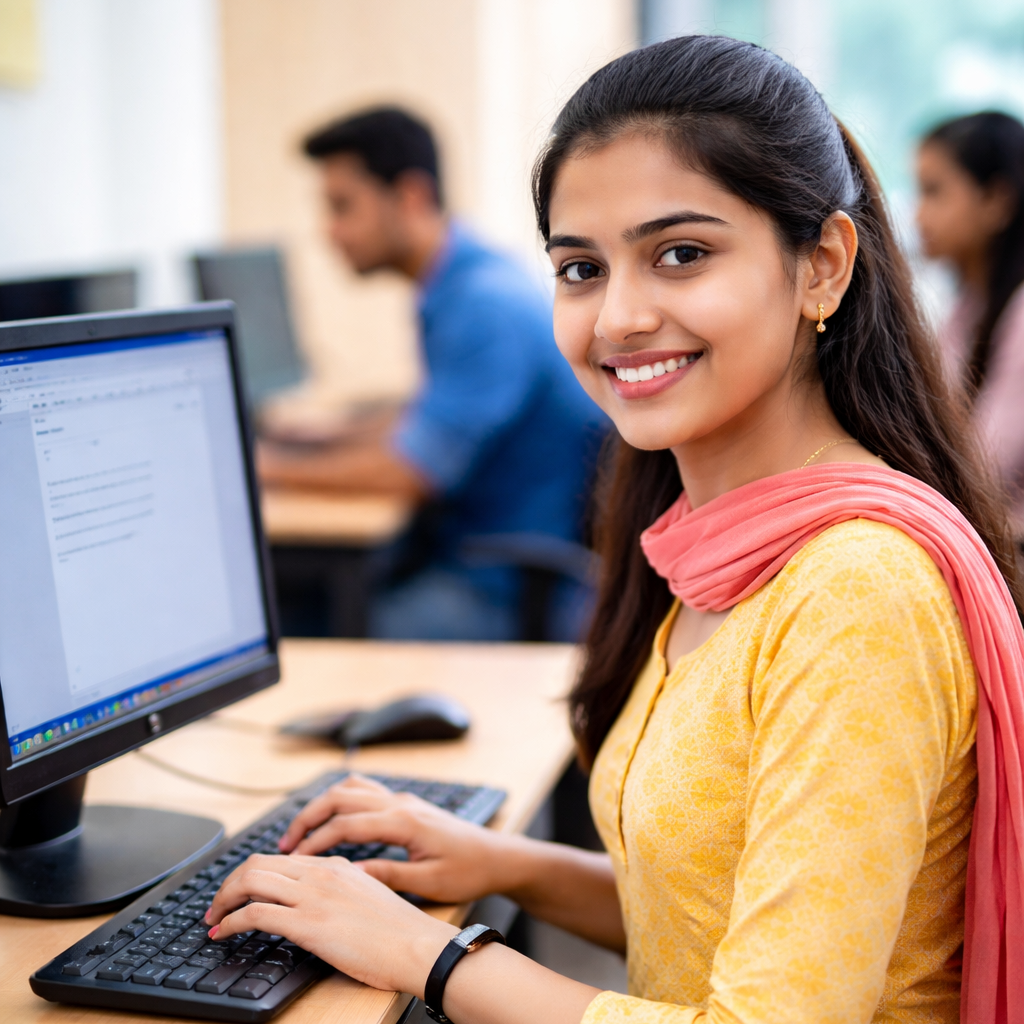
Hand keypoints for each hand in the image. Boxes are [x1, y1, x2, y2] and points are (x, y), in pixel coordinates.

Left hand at [205, 852, 455, 995]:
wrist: (418, 946)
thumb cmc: (401, 932)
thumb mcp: (369, 897)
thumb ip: (342, 891)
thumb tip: (319, 902)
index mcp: (336, 865)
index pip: (281, 859)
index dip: (252, 874)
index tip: (241, 892)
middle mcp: (321, 873)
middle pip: (257, 862)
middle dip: (229, 883)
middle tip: (217, 904)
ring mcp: (313, 896)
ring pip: (250, 880)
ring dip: (223, 899)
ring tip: (213, 918)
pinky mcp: (307, 923)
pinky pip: (254, 914)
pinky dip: (229, 921)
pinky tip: (222, 933)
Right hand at [278, 774, 508, 902]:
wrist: (499, 856)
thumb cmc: (469, 872)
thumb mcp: (429, 883)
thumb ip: (388, 875)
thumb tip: (347, 875)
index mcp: (404, 822)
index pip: (346, 824)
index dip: (315, 841)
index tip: (292, 860)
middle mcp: (401, 803)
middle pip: (341, 797)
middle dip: (308, 817)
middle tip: (285, 844)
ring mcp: (404, 800)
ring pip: (351, 788)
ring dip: (323, 805)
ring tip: (302, 831)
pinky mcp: (407, 804)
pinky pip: (366, 791)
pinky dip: (342, 800)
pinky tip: (333, 820)